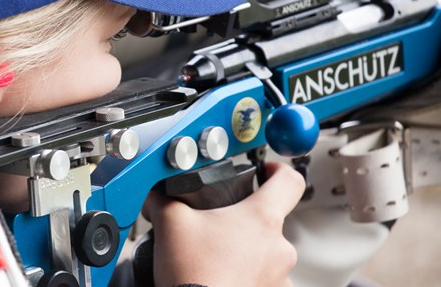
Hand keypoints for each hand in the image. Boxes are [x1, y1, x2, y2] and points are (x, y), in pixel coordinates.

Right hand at [142, 161, 305, 286]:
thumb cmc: (193, 274)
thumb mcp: (171, 223)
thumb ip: (165, 200)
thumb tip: (156, 196)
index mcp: (261, 218)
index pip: (289, 180)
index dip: (276, 169)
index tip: (265, 171)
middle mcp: (279, 247)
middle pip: (270, 219)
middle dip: (243, 219)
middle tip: (218, 225)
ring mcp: (279, 275)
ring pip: (265, 251)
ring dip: (245, 250)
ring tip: (215, 255)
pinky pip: (262, 277)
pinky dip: (244, 274)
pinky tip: (220, 275)